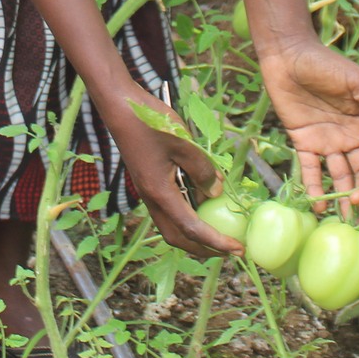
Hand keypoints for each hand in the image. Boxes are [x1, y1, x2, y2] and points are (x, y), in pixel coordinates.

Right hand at [95, 81, 242, 258]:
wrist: (120, 108)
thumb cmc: (151, 123)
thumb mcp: (184, 143)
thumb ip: (202, 170)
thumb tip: (217, 192)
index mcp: (160, 193)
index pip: (192, 228)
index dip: (217, 242)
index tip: (238, 249)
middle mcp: (152, 199)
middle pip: (177, 237)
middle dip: (204, 249)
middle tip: (229, 250)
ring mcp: (148, 192)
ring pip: (171, 226)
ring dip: (195, 236)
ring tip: (219, 233)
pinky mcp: (149, 183)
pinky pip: (169, 210)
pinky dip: (187, 217)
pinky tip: (203, 205)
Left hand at [259, 39, 358, 216]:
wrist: (288, 56)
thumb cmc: (327, 64)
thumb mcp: (358, 82)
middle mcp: (351, 137)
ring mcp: (327, 142)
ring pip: (340, 175)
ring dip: (344, 194)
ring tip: (346, 213)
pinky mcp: (304, 143)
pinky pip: (311, 170)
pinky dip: (314, 188)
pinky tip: (317, 205)